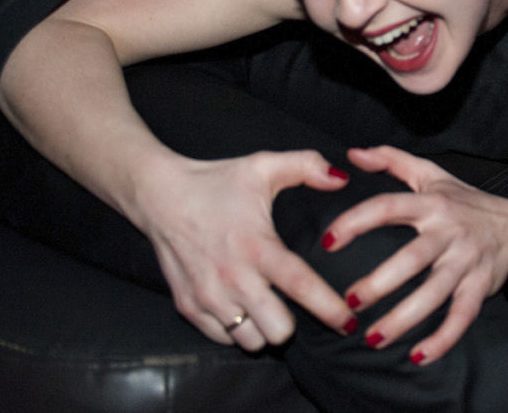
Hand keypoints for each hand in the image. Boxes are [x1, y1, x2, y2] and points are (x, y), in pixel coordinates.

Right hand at [132, 149, 352, 350]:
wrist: (158, 196)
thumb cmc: (216, 182)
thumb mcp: (263, 166)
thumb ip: (307, 166)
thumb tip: (341, 178)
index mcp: (257, 246)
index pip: (300, 285)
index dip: (329, 308)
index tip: (349, 321)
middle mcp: (233, 278)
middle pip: (278, 330)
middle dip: (293, 325)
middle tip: (294, 308)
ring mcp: (208, 297)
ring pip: (250, 341)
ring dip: (264, 330)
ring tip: (267, 307)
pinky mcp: (188, 307)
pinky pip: (222, 338)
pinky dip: (236, 330)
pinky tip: (241, 307)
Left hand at [323, 147, 507, 364]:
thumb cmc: (466, 202)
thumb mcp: (433, 176)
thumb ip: (392, 160)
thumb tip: (353, 153)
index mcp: (432, 204)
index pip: (389, 206)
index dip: (358, 221)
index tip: (329, 241)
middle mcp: (449, 231)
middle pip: (413, 258)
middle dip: (381, 282)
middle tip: (350, 302)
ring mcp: (467, 261)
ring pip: (435, 293)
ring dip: (404, 318)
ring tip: (374, 339)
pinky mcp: (481, 286)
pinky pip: (462, 316)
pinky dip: (443, 339)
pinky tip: (419, 356)